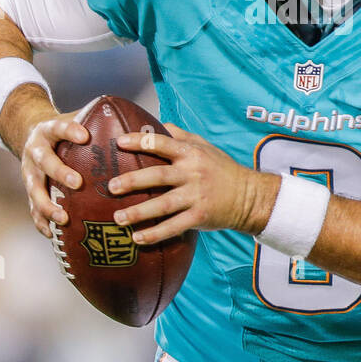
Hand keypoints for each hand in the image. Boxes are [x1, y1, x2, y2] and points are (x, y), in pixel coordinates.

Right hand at [20, 109, 90, 237]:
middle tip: (78, 183)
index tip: (85, 136)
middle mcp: (35, 151)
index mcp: (48, 130)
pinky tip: (52, 233)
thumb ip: (99, 120)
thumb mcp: (75, 118)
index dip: (69, 131)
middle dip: (60, 173)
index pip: (59, 127)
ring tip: (63, 218)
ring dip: (48, 205)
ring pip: (35, 189)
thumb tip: (138, 122)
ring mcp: (29, 171)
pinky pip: (32, 208)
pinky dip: (41, 221)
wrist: (30, 134)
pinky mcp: (29, 189)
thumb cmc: (64, 130)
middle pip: (45, 161)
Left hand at [107, 124, 280, 245]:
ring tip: (118, 218)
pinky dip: (155, 233)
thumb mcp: (206, 146)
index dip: (139, 141)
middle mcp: (192, 173)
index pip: (162, 143)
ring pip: (163, 205)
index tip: (119, 142)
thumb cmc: (222, 169)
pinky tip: (137, 238)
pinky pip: (174, 227)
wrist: (248, 196)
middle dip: (133, 181)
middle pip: (158, 176)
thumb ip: (182, 136)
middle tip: (111, 187)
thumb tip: (160, 123)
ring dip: (139, 212)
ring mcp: (196, 196)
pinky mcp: (199, 216)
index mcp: (191, 154)